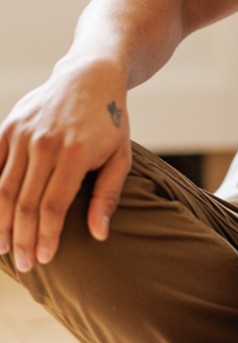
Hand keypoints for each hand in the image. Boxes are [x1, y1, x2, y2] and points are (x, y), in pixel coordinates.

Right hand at [0, 58, 133, 270]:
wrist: (89, 77)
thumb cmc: (110, 121)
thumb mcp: (121, 155)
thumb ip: (108, 194)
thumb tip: (99, 234)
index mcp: (76, 153)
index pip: (52, 206)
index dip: (45, 236)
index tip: (43, 259)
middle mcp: (45, 144)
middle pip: (24, 203)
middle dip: (21, 238)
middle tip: (24, 265)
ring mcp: (22, 135)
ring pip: (2, 189)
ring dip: (0, 223)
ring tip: (1, 249)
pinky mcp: (7, 128)